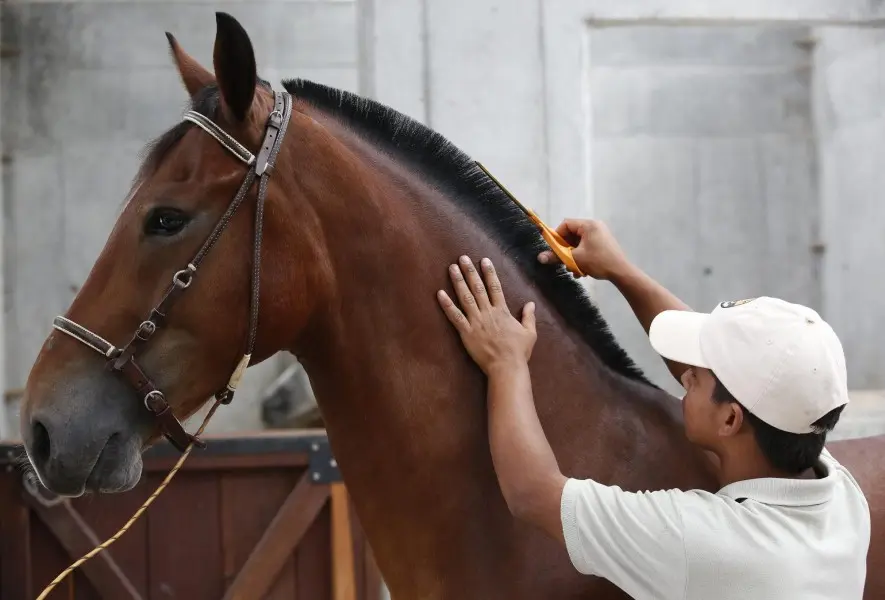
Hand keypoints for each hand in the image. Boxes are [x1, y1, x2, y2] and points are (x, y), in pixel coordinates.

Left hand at [437, 256, 536, 374]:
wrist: (506, 367)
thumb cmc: (519, 352)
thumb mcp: (530, 333)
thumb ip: (529, 317)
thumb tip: (531, 304)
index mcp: (502, 311)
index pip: (495, 287)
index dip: (489, 272)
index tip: (483, 260)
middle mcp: (488, 313)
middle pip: (477, 287)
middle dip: (470, 271)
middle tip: (462, 258)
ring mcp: (476, 322)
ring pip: (465, 297)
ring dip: (458, 281)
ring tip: (452, 268)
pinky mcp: (466, 332)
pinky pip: (454, 316)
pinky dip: (447, 305)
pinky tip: (439, 293)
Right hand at [538, 219, 630, 280]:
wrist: (621, 272)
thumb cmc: (599, 261)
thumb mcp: (575, 259)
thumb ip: (557, 256)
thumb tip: (540, 257)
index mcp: (588, 225)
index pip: (566, 224)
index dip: (557, 236)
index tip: (554, 249)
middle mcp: (595, 226)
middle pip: (572, 233)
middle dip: (566, 249)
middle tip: (563, 260)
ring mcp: (600, 234)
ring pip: (578, 242)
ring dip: (573, 255)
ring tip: (573, 268)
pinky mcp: (603, 243)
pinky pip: (586, 246)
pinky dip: (581, 256)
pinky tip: (582, 270)